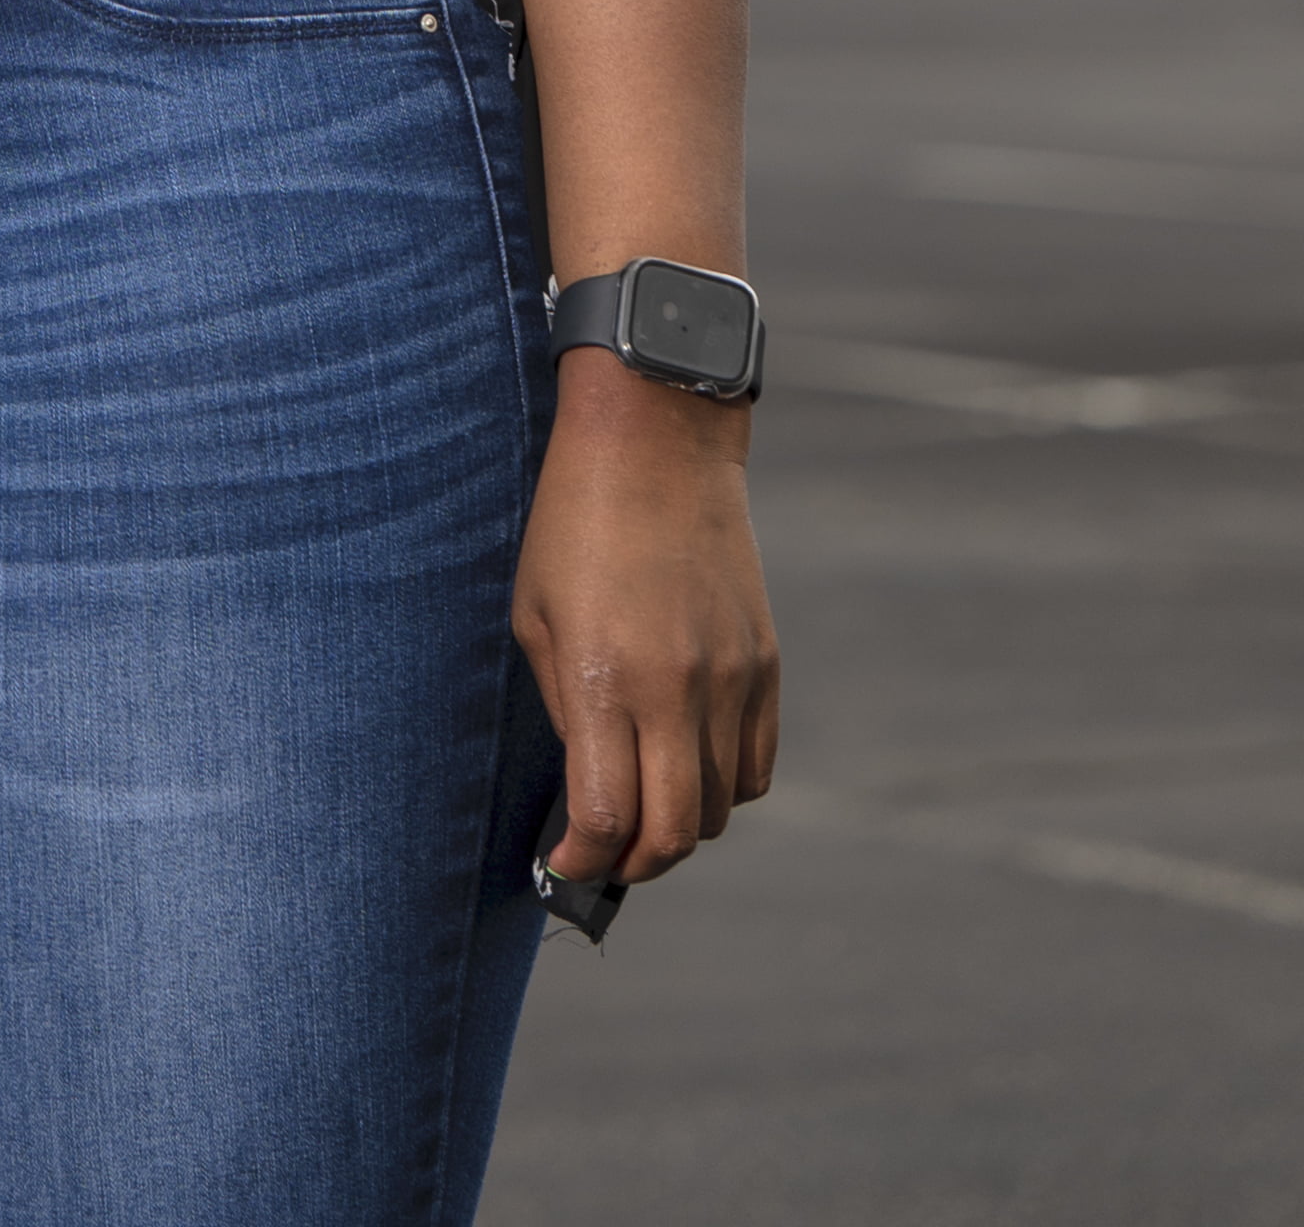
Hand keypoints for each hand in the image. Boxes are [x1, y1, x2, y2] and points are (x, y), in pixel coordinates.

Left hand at [514, 355, 780, 887]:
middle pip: (673, 835)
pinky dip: (725, 787)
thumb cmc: (575, 521)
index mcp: (606, 678)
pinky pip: (757, 766)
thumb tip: (590, 790)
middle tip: (606, 856)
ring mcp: (731, 678)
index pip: (606, 817)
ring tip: (646, 806)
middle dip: (633, 865)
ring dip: (680, 828)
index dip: (581, 859)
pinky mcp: (766, 662)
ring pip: (720, 809)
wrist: (658, 439)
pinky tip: (690, 765)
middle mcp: (676, 688)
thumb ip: (568, 711)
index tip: (564, 864)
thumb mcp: (538, 616)